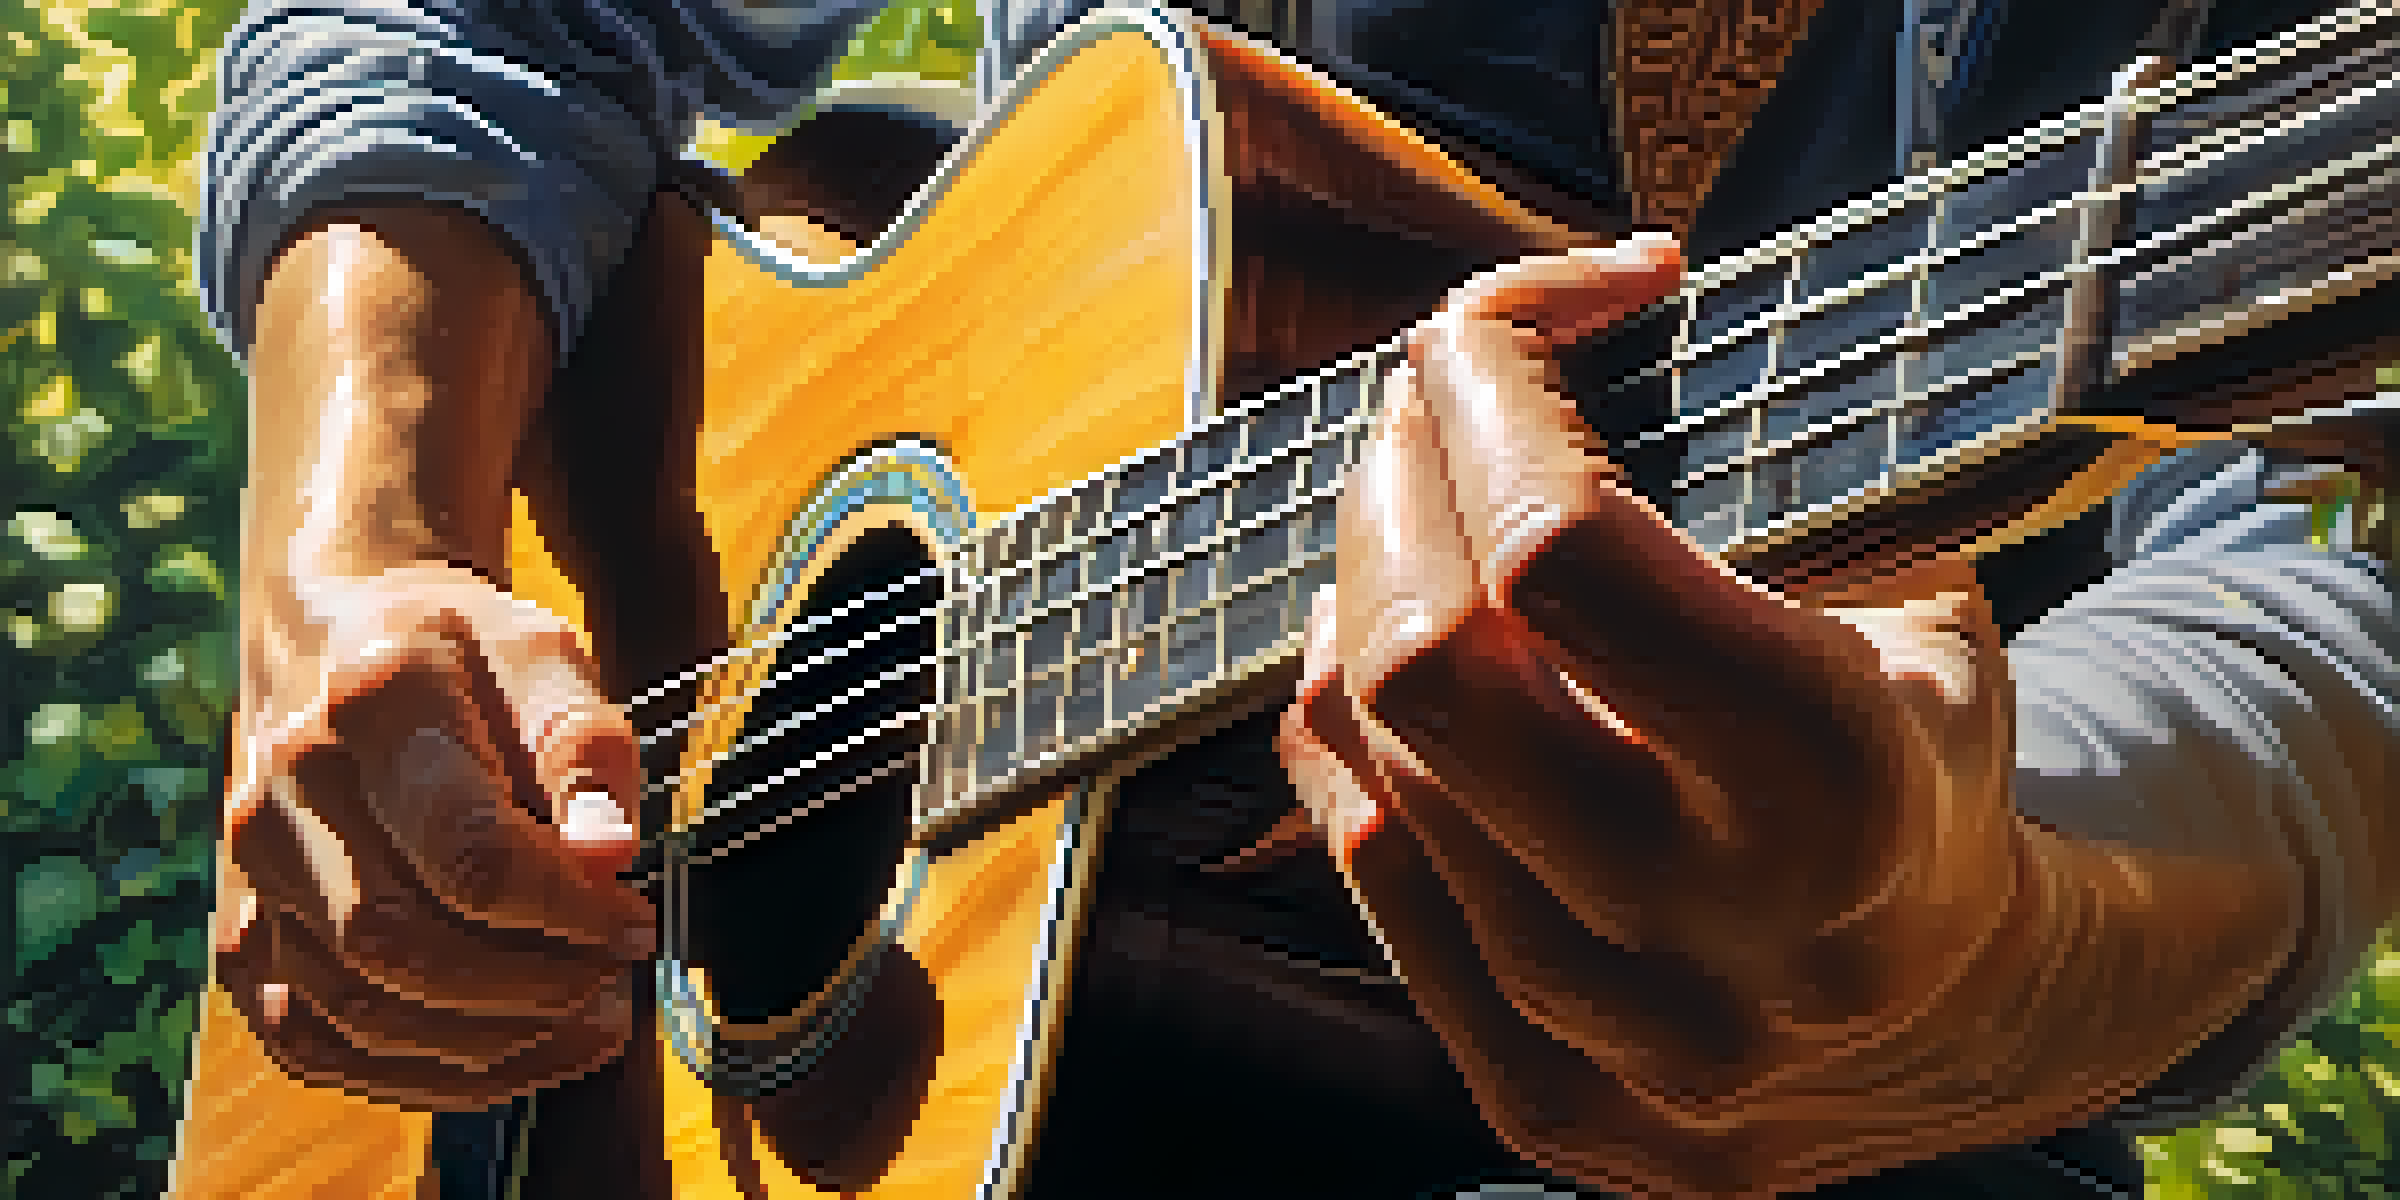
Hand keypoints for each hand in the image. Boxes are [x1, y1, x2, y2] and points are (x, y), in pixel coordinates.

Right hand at [217, 563, 655, 1109]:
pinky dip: (422, 1075)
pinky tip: (513, 1056)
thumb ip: (582, 745)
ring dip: (488, 1043)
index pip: (470, 851)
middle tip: (611, 978)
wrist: (341, 645)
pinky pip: (314, 1042)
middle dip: (528, 988)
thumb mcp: (545, 656)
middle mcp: (285, 786)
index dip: (568, 910)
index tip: (634, 922)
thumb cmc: (468, 657)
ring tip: (583, 1022)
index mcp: (374, 702)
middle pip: (400, 942)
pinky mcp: (240, 932)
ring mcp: (249, 866)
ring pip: (356, 1007)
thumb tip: (609, 854)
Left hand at [1277, 237, 2027, 1195]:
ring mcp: (1604, 1040)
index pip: (1560, 551)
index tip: (1495, 323)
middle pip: (1426, 658)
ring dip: (1365, 586)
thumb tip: (1510, 333)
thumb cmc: (1922, 754)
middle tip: (1431, 398)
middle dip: (1400, 480)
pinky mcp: (1533, 1098)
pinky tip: (1382, 643)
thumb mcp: (1911, 591)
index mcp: (1840, 790)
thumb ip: (1737, 476)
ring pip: (1374, 753)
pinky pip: (1362, 858)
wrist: (1962, 1014)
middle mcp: (1704, 940)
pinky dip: (1347, 720)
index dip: (1492, 394)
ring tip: (1411, 504)